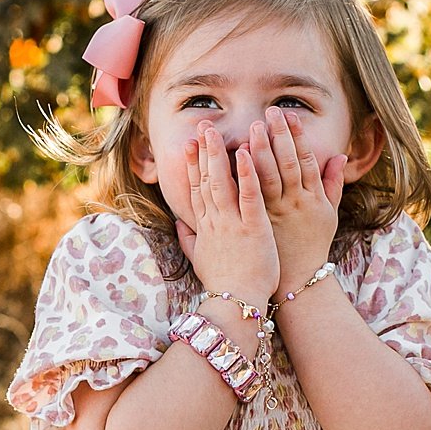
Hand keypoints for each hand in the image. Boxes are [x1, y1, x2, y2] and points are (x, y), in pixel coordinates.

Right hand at [178, 121, 278, 301]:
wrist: (235, 304)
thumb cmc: (222, 284)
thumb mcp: (200, 259)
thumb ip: (189, 239)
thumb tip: (178, 224)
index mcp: (205, 227)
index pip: (196, 189)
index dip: (192, 165)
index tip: (189, 145)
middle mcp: (214, 221)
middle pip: (205, 179)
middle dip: (202, 151)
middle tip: (201, 125)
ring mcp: (231, 223)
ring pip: (221, 182)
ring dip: (218, 154)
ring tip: (215, 131)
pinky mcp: (251, 228)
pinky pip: (247, 197)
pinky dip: (245, 174)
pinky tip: (243, 154)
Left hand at [249, 107, 345, 293]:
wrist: (297, 281)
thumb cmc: (311, 246)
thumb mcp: (329, 215)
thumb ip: (333, 183)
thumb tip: (340, 155)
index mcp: (313, 198)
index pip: (306, 160)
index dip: (298, 137)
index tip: (290, 116)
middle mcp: (295, 203)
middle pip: (287, 163)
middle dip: (278, 136)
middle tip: (268, 113)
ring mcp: (275, 213)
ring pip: (268, 175)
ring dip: (260, 149)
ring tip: (252, 127)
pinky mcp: (258, 223)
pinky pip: (251, 195)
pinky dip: (246, 174)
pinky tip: (238, 155)